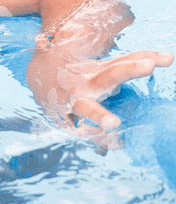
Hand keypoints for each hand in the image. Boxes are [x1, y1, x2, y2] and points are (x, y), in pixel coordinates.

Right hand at [27, 47, 173, 134]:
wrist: (41, 74)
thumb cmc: (85, 74)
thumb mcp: (107, 67)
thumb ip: (136, 62)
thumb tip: (170, 57)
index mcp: (101, 70)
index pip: (125, 62)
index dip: (141, 62)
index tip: (163, 60)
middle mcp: (90, 82)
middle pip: (110, 74)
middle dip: (128, 70)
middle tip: (148, 66)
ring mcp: (75, 100)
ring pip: (88, 107)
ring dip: (100, 115)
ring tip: (114, 124)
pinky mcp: (63, 117)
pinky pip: (79, 131)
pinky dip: (92, 138)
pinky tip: (105, 147)